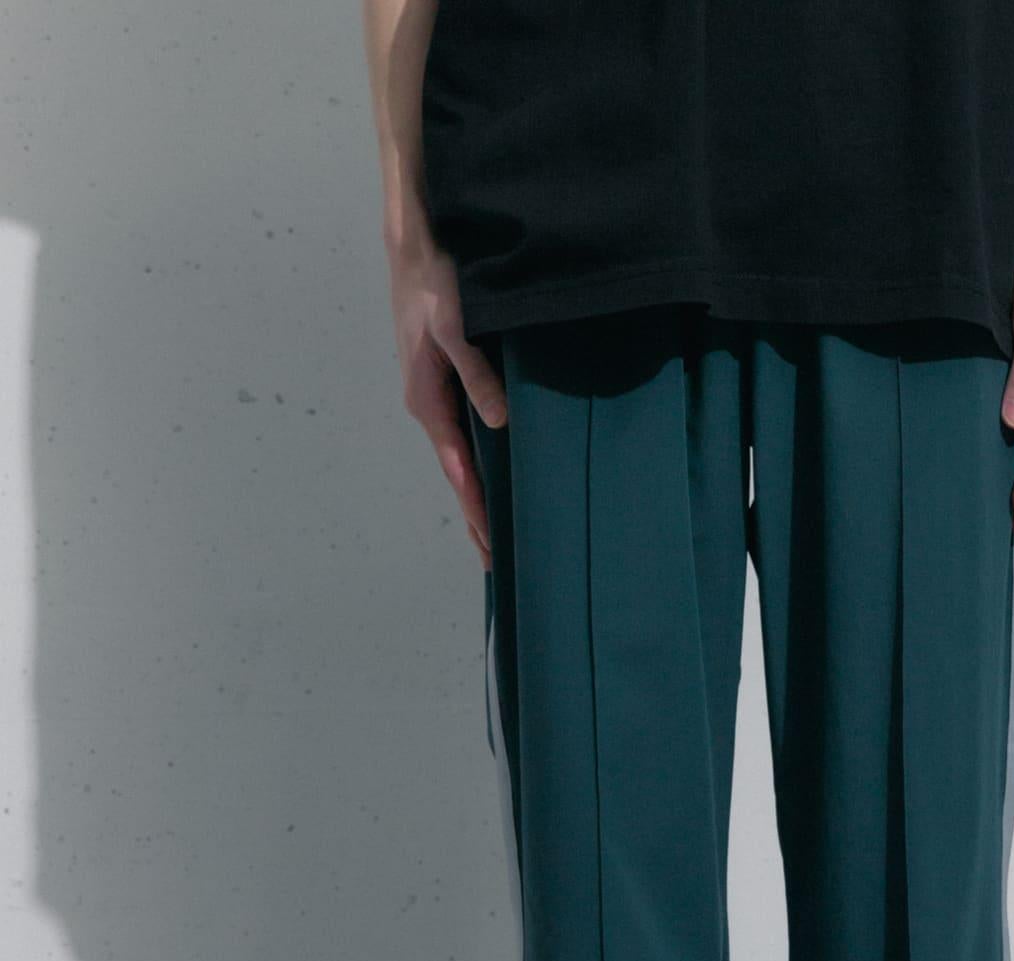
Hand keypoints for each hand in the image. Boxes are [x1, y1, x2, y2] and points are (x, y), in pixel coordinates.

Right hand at [387, 234, 506, 566]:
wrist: (414, 244)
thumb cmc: (433, 284)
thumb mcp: (455, 329)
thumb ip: (476, 374)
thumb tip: (498, 421)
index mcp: (427, 402)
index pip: (458, 471)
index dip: (476, 510)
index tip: (491, 548)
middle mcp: (428, 406)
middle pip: (456, 474)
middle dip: (474, 516)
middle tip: (494, 560)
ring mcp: (434, 395)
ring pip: (459, 456)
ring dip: (476, 492)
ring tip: (492, 530)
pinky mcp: (443, 380)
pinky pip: (462, 434)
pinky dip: (476, 461)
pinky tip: (492, 472)